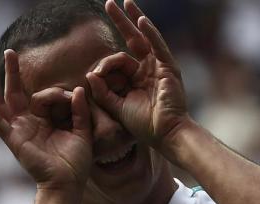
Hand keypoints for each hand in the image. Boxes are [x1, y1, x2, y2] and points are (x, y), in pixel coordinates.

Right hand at [0, 49, 92, 195]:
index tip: (73, 96)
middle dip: (12, 73)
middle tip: (10, 52)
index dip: (57, 94)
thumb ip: (80, 110)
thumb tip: (78, 89)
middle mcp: (28, 124)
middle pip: (16, 93)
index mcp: (43, 121)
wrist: (68, 184)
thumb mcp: (82, 131)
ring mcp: (19, 131)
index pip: (43, 96)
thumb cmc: (75, 162)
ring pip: (2, 103)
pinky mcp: (14, 141)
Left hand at [87, 0, 189, 152]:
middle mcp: (149, 68)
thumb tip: (90, 74)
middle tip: (109, 3)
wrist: (164, 134)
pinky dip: (150, 33)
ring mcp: (160, 66)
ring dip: (135, 19)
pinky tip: (140, 21)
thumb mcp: (117, 107)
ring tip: (124, 3)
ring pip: (146, 37)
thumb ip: (103, 92)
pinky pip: (158, 46)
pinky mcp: (169, 68)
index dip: (106, 63)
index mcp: (137, 78)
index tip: (96, 73)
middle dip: (122, 21)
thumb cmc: (143, 125)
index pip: (120, 59)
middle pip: (133, 39)